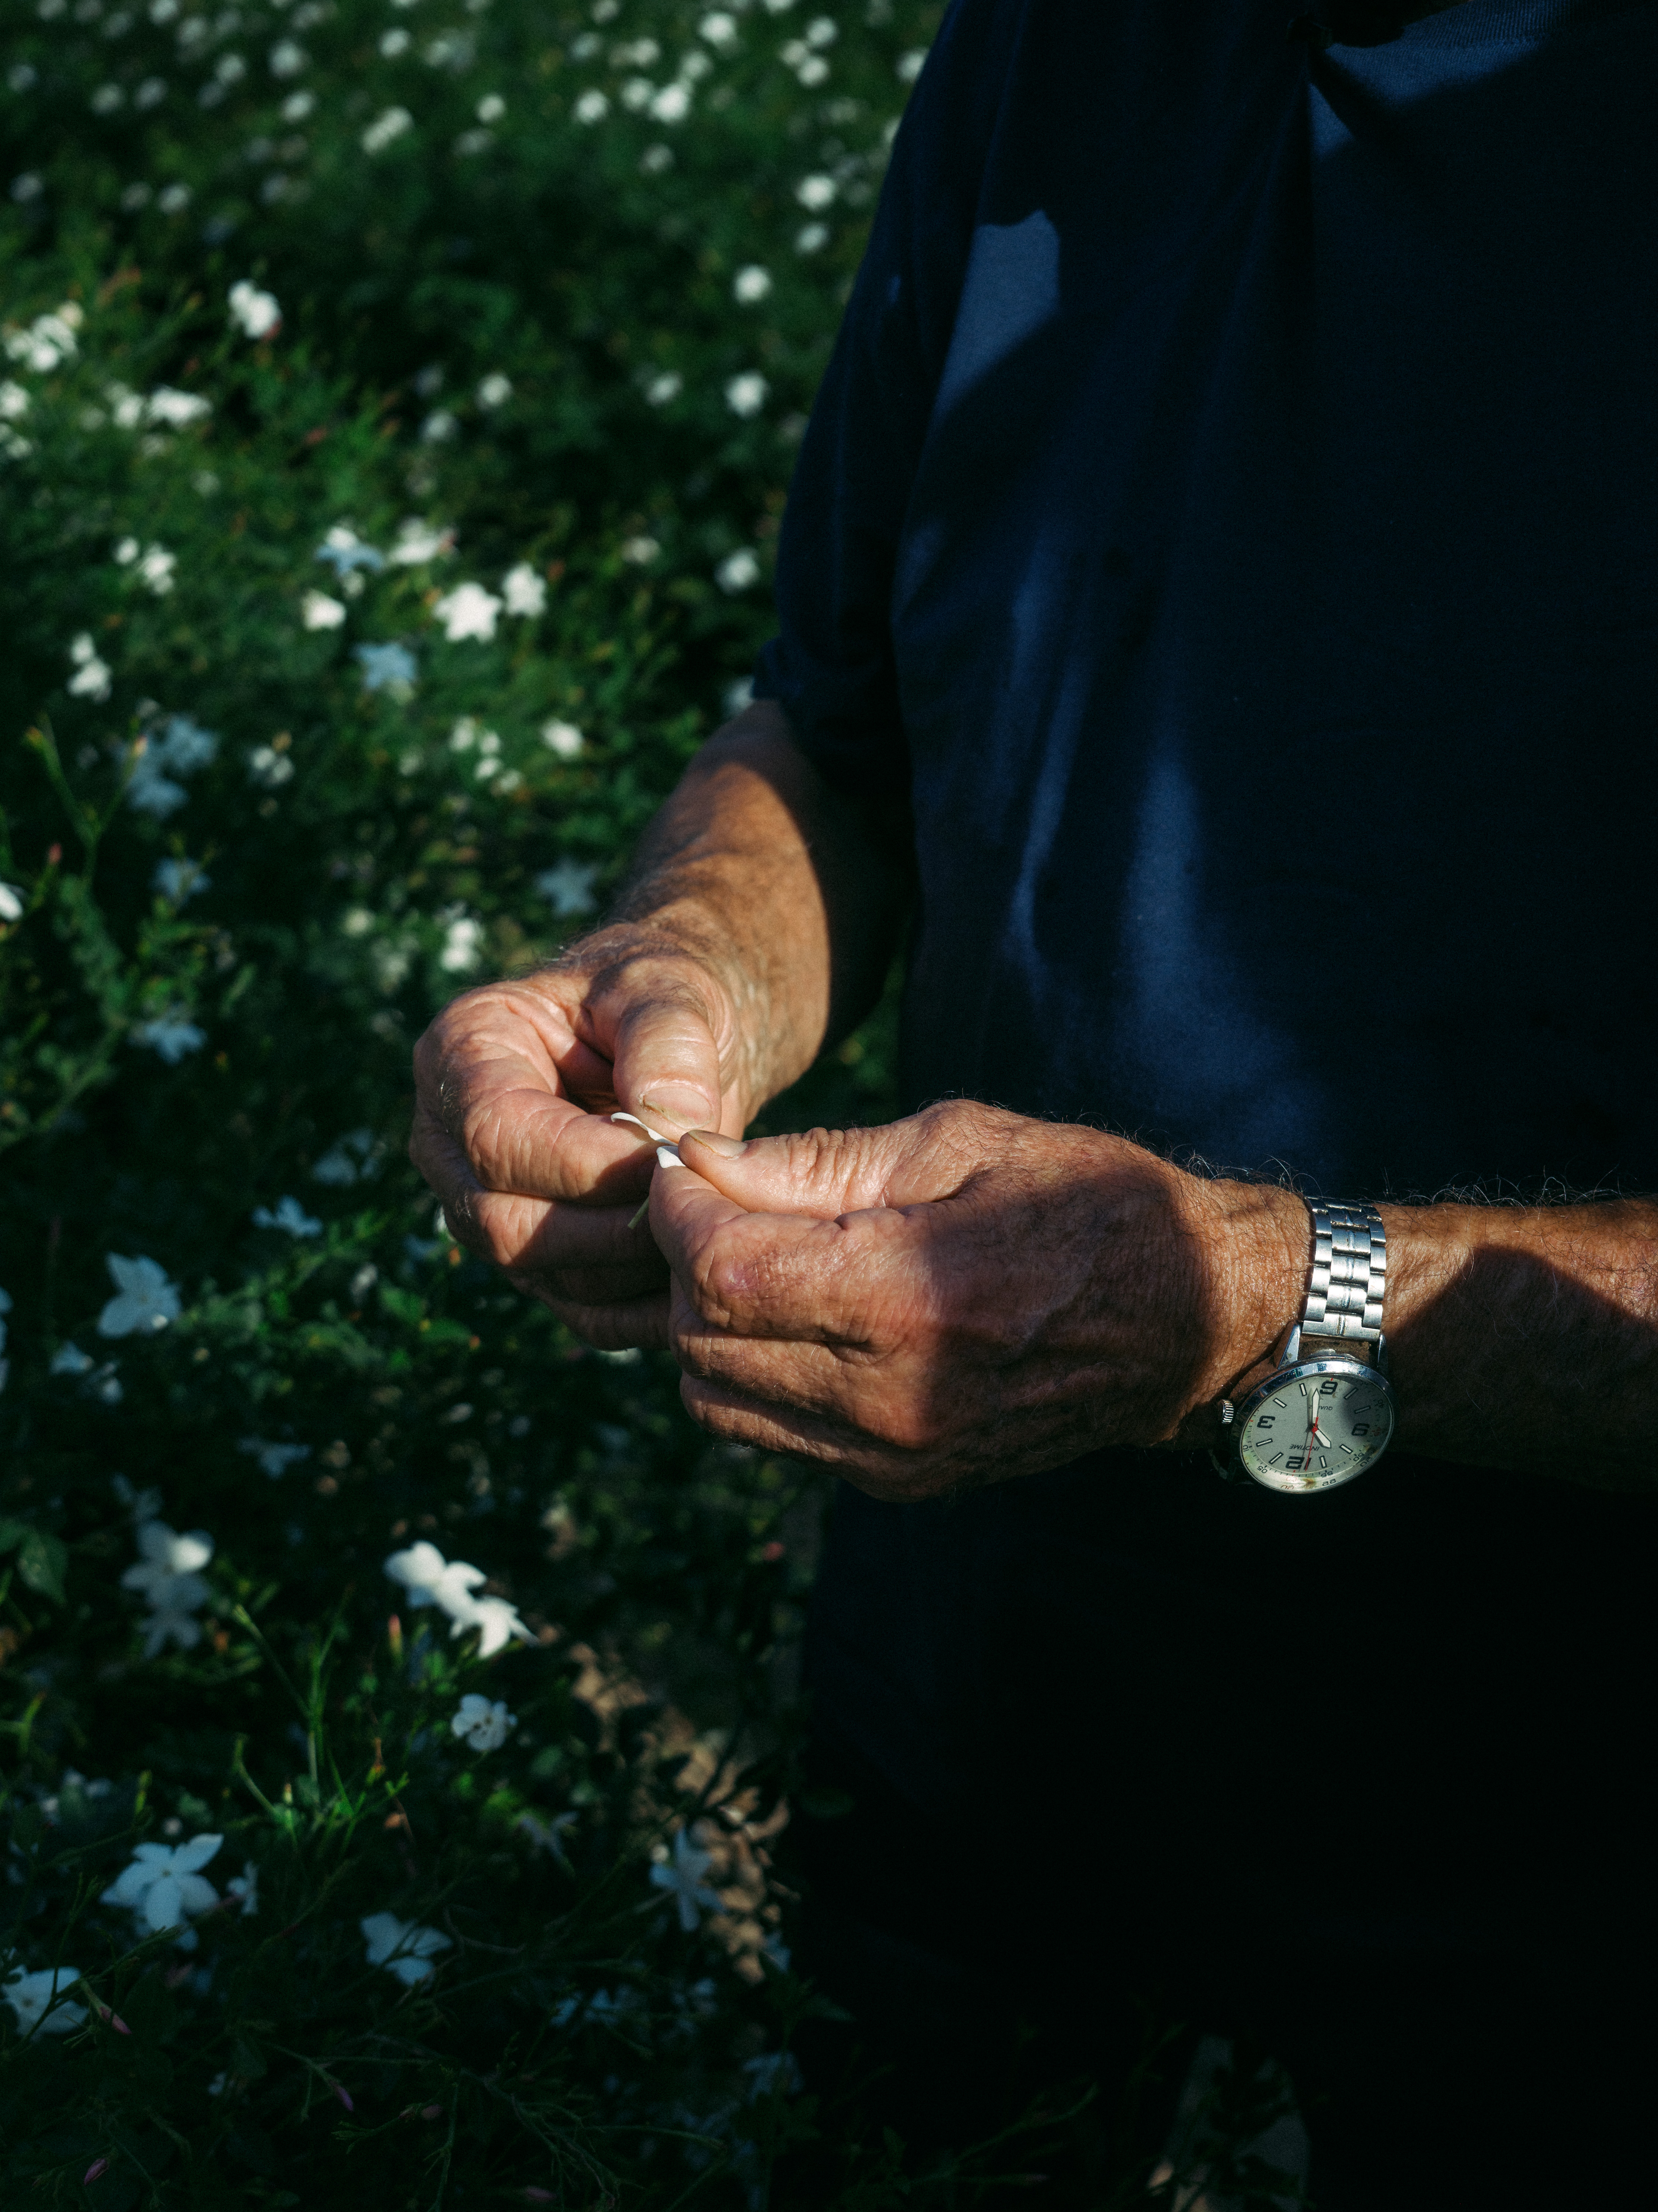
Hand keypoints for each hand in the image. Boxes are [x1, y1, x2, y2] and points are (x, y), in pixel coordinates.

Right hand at [409, 931, 754, 1346]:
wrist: (672, 1040)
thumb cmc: (659, 998)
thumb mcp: (669, 989)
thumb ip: (669, 1045)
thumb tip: (673, 1132)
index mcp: (462, 1052)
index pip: (495, 1136)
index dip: (586, 1164)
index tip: (672, 1157)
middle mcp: (450, 1139)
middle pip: (500, 1220)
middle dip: (608, 1227)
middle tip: (697, 1205)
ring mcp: (482, 1205)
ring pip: (538, 1274)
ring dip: (630, 1267)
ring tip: (705, 1226)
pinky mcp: (532, 1257)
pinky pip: (576, 1308)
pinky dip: (642, 1304)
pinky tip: (698, 1272)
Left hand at [648, 1100, 1306, 1499]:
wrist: (1189, 1315)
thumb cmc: (1084, 1203)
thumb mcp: (958, 1143)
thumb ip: (815, 1163)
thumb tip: (698, 1163)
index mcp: (912, 1300)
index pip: (721, 1274)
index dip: (676, 1214)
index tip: (688, 1168)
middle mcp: (894, 1398)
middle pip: (703, 1340)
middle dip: (681, 1263)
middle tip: (716, 1204)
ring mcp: (896, 1455)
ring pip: (717, 1400)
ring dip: (708, 1325)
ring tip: (756, 1259)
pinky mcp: (902, 1482)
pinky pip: (769, 1435)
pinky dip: (752, 1374)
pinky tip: (798, 1317)